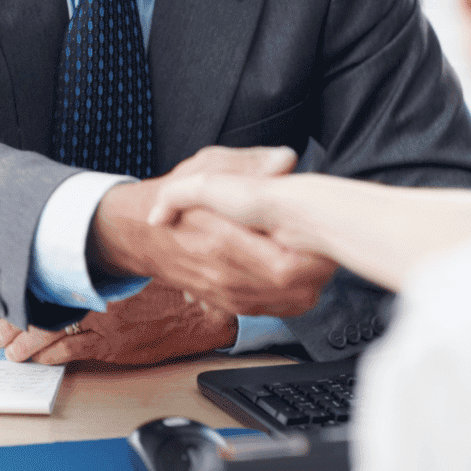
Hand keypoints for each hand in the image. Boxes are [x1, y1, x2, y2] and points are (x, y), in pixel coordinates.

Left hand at [0, 280, 238, 365]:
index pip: (53, 278)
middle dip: (17, 322)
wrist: (200, 312)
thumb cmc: (173, 286)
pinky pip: (71, 352)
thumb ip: (111, 259)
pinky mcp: (111, 346)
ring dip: (26, 344)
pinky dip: (50, 357)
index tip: (12, 292)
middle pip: (45, 307)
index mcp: (104, 272)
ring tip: (12, 351)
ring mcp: (103, 322)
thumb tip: (85, 250)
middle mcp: (99, 296)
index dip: (28, 288)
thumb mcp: (139, 262)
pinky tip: (41, 360)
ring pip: (51, 333)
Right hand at [92, 145, 334, 316]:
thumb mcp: (208, 166)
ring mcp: (229, 295)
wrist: (142, 235)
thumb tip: (285, 160)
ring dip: (314, 279)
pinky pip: (277, 309)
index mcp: (223, 239)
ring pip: (291, 303)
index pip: (283, 265)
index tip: (324, 232)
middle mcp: (226, 275)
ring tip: (314, 250)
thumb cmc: (178, 198)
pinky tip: (298, 268)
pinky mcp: (231, 304)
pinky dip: (297, 292)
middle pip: (295, 288)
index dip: (314, 255)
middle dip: (322, 266)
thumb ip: (248, 164)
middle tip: (328, 238)